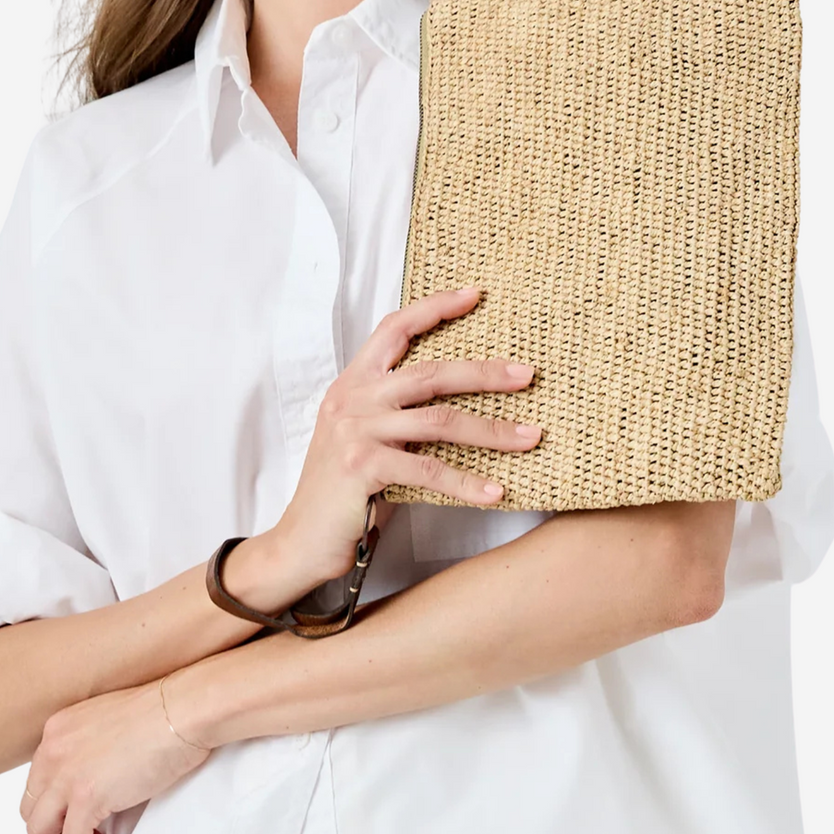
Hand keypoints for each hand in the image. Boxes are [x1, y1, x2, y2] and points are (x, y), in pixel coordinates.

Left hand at [18, 680, 210, 833]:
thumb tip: (100, 780)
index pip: (37, 782)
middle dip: (58, 829)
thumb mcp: (111, 724)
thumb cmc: (166, 711)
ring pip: (40, 831)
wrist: (184, 709)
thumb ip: (92, 749)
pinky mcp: (87, 798)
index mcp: (57, 730)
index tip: (82, 815)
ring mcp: (66, 775)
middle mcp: (52, 751)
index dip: (58, 806)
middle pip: (32, 808)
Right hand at [275, 285, 541, 588]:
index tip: (475, 294)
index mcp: (354, 384)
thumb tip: (467, 407)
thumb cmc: (346, 493)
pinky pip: (428, 471)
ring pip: (439, 421)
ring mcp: (355, 431)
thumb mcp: (370, 440)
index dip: (434, 308)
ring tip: (530, 437)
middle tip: (527, 375)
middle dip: (484, 372)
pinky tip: (496, 492)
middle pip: (430, 373)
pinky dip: (466, 483)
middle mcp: (352, 399)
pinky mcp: (362, 467)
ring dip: (491, 430)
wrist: (303, 539)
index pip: (394, 329)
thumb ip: (402, 417)